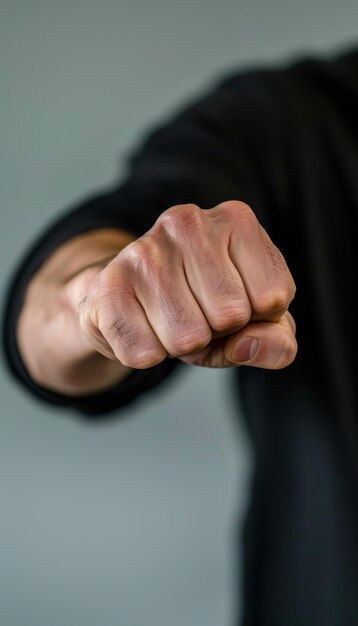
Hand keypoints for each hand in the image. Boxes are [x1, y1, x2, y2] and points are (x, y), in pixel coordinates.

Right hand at [77, 201, 296, 369]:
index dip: (257, 317)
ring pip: (188, 339)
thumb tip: (247, 345)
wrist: (128, 301)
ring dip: (181, 346)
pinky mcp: (108, 284)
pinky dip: (147, 355)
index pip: (274, 297)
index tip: (235, 301)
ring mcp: (144, 250)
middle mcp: (188, 223)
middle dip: (218, 331)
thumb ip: (278, 342)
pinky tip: (140, 326)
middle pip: (232, 316)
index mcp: (236, 220)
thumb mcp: (254, 324)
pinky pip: (145, 353)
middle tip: (196, 312)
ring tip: (169, 318)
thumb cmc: (201, 308)